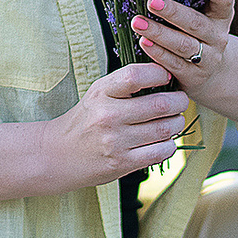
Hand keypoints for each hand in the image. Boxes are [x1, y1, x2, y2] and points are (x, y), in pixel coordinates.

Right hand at [44, 60, 191, 189]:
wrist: (57, 154)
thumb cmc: (85, 120)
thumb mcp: (98, 94)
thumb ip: (126, 84)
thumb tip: (166, 73)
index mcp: (101, 93)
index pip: (136, 75)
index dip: (159, 73)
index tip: (166, 77)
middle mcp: (107, 116)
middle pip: (159, 104)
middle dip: (179, 101)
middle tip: (180, 101)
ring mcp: (115, 141)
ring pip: (164, 129)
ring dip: (176, 123)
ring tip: (173, 120)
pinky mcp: (122, 163)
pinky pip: (160, 151)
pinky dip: (169, 144)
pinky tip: (164, 140)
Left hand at [132, 0, 233, 97]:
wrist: (210, 71)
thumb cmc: (196, 32)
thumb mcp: (201, 14)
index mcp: (221, 15)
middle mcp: (217, 36)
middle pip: (197, 23)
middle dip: (173, 12)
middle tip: (152, 1)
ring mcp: (208, 58)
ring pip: (184, 45)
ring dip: (159, 33)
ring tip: (138, 22)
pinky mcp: (194, 76)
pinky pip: (175, 64)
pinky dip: (158, 53)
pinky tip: (143, 42)